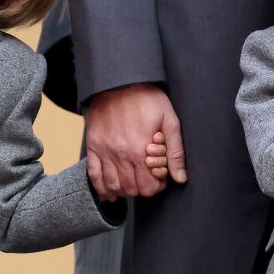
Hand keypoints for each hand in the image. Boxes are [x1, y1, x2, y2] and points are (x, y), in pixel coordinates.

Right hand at [86, 83, 186, 198]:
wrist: (118, 81)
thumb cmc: (147, 98)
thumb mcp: (169, 120)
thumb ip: (175, 152)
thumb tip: (180, 178)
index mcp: (140, 150)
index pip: (148, 187)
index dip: (156, 187)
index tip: (159, 179)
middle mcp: (120, 154)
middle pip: (131, 189)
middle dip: (142, 189)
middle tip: (147, 179)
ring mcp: (104, 151)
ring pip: (112, 186)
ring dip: (124, 191)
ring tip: (131, 183)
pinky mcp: (93, 146)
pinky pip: (93, 175)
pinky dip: (101, 188)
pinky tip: (109, 192)